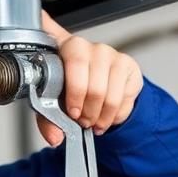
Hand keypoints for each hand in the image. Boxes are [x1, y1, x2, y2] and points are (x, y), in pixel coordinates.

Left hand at [38, 10, 142, 142]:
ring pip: (107, 96)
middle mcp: (88, 47)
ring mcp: (111, 54)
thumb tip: (55, 138)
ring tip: (93, 122)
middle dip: (84, 112)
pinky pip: (123, 100)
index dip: (64, 77)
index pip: (55, 38)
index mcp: (63, 48)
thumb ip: (48, 119)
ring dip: (99, 117)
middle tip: (81, 121)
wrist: (102, 86)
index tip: (68, 106)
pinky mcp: (129, 66)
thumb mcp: (53, 102)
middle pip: (89, 86)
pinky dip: (114, 116)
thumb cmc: (72, 89)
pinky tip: (106, 116)